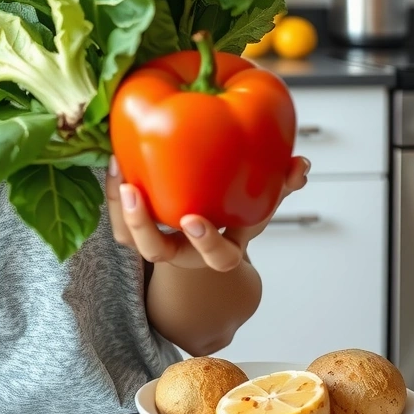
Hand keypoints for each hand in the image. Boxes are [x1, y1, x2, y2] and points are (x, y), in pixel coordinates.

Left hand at [106, 155, 310, 271]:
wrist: (201, 238)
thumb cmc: (232, 216)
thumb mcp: (258, 204)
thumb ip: (280, 184)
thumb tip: (301, 164)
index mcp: (216, 250)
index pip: (217, 256)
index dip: (207, 242)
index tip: (195, 219)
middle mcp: (180, 250)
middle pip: (156, 251)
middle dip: (144, 227)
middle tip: (134, 194)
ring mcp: (152, 237)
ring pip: (125, 236)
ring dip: (118, 207)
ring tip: (118, 170)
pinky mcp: (130, 221)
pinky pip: (115, 213)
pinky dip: (112, 188)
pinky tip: (116, 157)